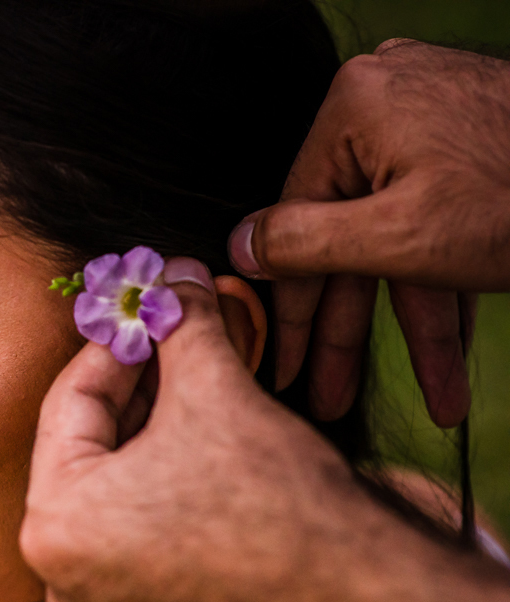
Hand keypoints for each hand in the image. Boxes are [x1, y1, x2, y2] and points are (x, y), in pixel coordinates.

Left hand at [22, 277, 397, 601]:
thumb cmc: (279, 505)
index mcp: (53, 523)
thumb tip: (174, 275)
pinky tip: (224, 486)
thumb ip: (183, 326)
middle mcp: (66, 587)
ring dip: (161, 457)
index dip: (117, 344)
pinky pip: (158, 569)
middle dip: (142, 398)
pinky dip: (181, 522)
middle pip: (94, 461)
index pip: (70, 403)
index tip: (149, 310)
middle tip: (178, 350)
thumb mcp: (217, 393)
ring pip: (126, 516)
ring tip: (206, 408)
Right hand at [229, 40, 509, 426]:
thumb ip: (304, 246)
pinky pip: (436, 221)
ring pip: (399, 238)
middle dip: (353, 328)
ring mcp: (430, 121)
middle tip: (333, 391)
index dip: (291, 307)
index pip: (295, 222)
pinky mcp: (467, 143)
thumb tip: (237, 249)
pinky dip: (444, 282)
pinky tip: (452, 353)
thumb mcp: (399, 238)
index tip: (283, 362)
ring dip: (415, 321)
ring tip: (430, 390)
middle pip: (348, 237)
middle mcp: (384, 106)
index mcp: (354, 110)